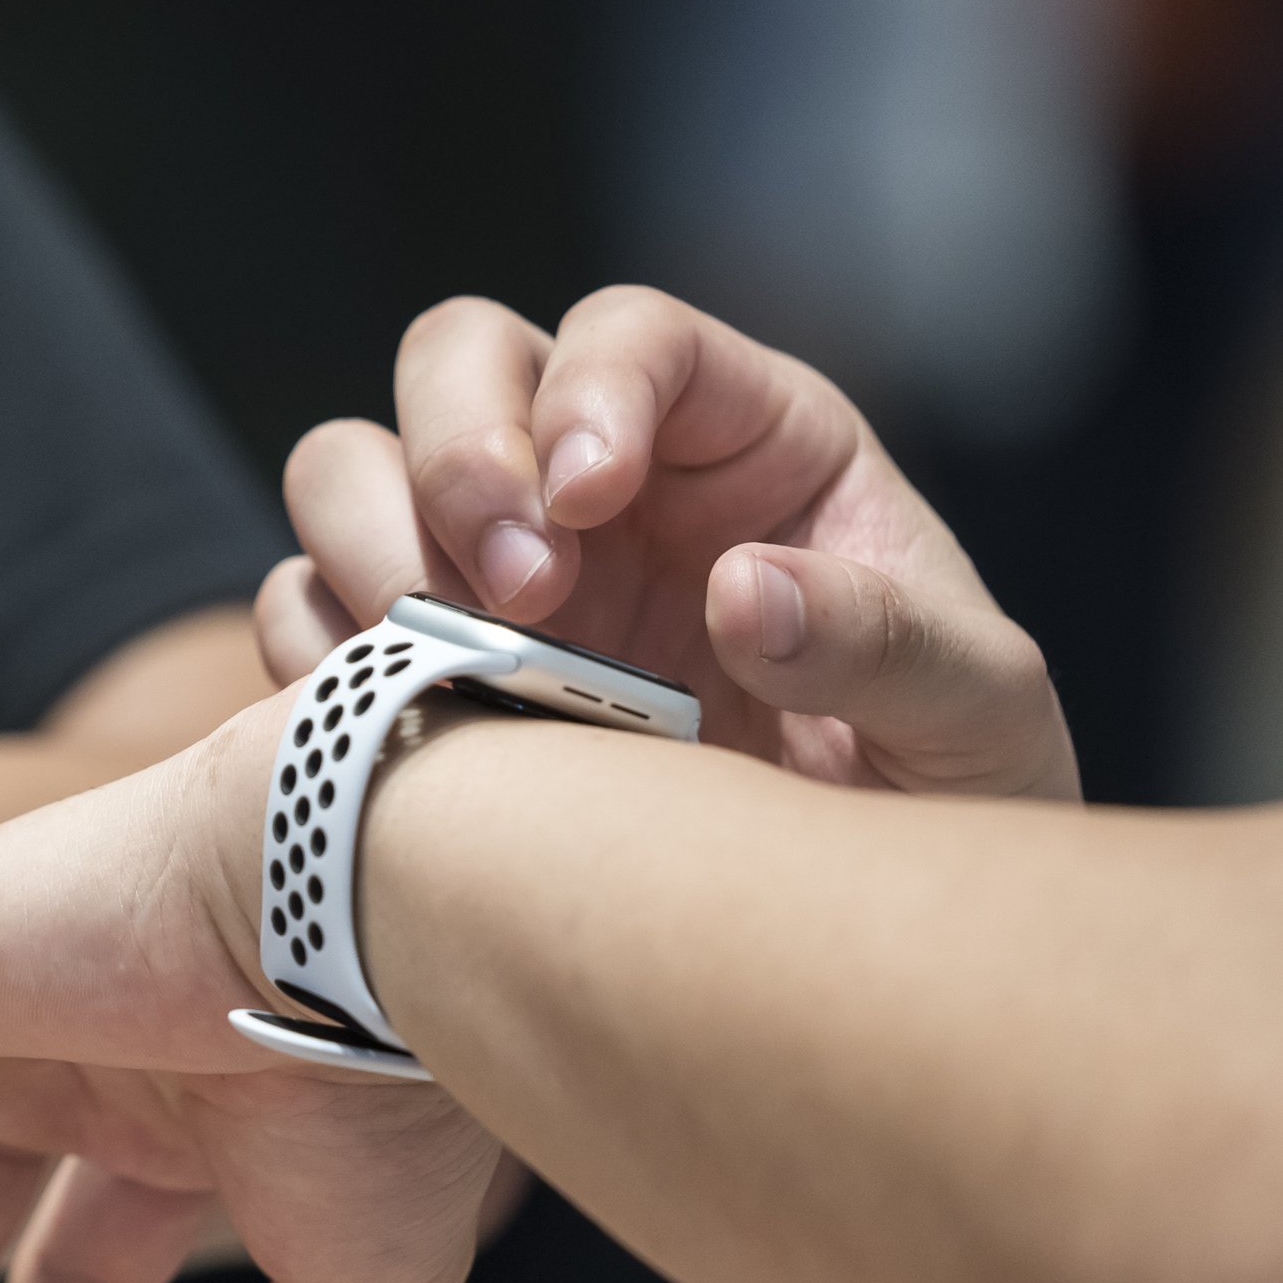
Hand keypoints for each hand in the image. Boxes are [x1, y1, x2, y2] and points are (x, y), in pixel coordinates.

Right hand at [264, 287, 1076, 799]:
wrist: (849, 946)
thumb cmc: (937, 797)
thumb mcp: (979, 721)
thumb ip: (892, 647)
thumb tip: (749, 591)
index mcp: (740, 439)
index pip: (630, 336)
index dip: (590, 391)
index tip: (590, 502)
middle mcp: (594, 476)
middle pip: (456, 360)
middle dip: (457, 456)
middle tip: (516, 595)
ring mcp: (487, 564)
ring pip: (349, 465)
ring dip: (366, 542)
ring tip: (438, 662)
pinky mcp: (411, 665)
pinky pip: (304, 612)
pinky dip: (317, 655)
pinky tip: (391, 726)